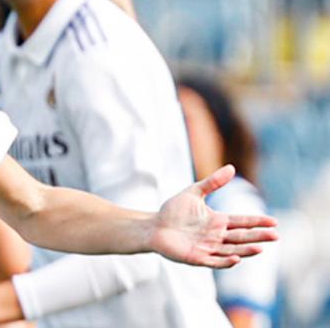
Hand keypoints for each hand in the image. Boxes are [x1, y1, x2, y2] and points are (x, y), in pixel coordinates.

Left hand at [150, 165, 277, 267]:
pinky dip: (226, 261)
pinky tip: (236, 258)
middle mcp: (217, 236)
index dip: (257, 222)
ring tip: (260, 248)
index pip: (242, 221)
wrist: (153, 226)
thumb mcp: (193, 193)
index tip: (274, 222)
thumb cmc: (173, 210)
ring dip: (246, 250)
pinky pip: (215, 261)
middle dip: (258, 237)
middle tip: (275, 236)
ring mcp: (208, 248)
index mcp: (218, 221)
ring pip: (232, 250)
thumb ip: (212, 182)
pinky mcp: (197, 258)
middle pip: (241, 237)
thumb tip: (231, 167)